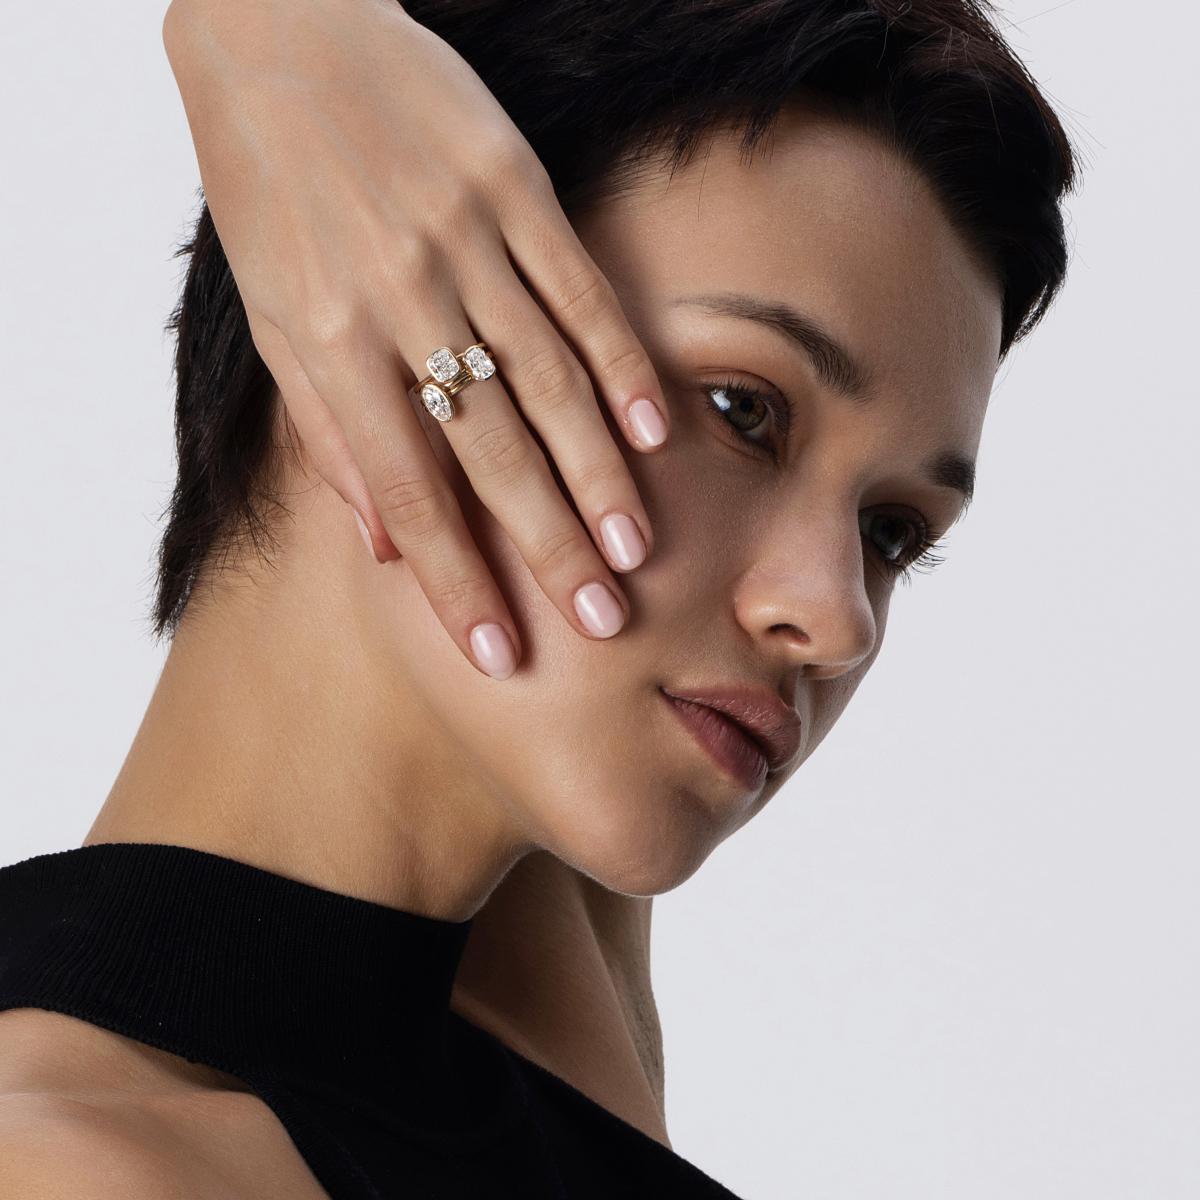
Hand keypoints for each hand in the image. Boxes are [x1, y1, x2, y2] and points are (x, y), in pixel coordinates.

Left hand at [161, 0, 669, 679]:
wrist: (279, 34)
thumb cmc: (271, 197)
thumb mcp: (273, 320)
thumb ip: (329, 435)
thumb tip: (377, 550)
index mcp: (329, 344)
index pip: (403, 489)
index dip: (452, 577)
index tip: (498, 650)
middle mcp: (399, 301)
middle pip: (487, 449)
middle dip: (544, 546)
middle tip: (599, 622)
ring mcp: (462, 241)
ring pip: (545, 379)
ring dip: (594, 472)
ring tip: (634, 550)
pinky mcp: (512, 186)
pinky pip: (576, 288)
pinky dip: (618, 363)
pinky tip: (654, 432)